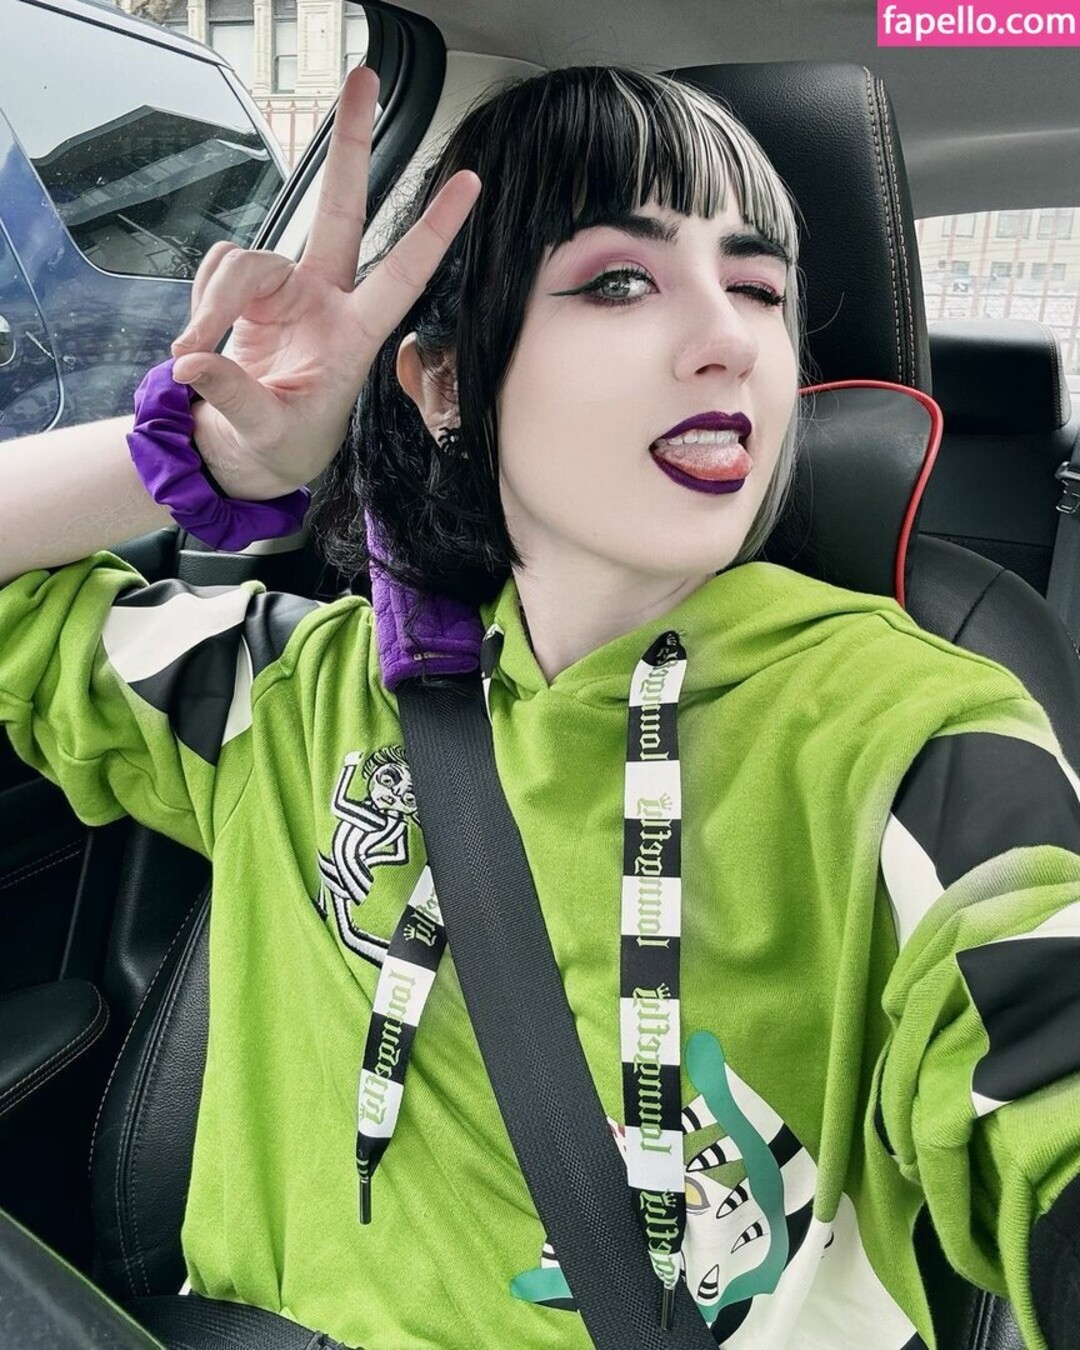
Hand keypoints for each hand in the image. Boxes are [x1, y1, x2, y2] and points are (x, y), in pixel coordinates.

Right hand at [170, 65, 480, 500]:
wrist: (249, 449)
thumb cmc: (282, 445)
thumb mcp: (266, 433)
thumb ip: (234, 396)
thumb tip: (194, 363)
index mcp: (355, 337)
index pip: (403, 276)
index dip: (433, 231)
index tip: (471, 185)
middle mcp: (327, 300)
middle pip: (341, 209)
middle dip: (351, 144)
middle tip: (364, 77)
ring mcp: (288, 290)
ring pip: (247, 259)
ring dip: (213, 305)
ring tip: (194, 356)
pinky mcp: (250, 290)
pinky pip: (218, 270)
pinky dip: (202, 305)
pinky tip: (200, 340)